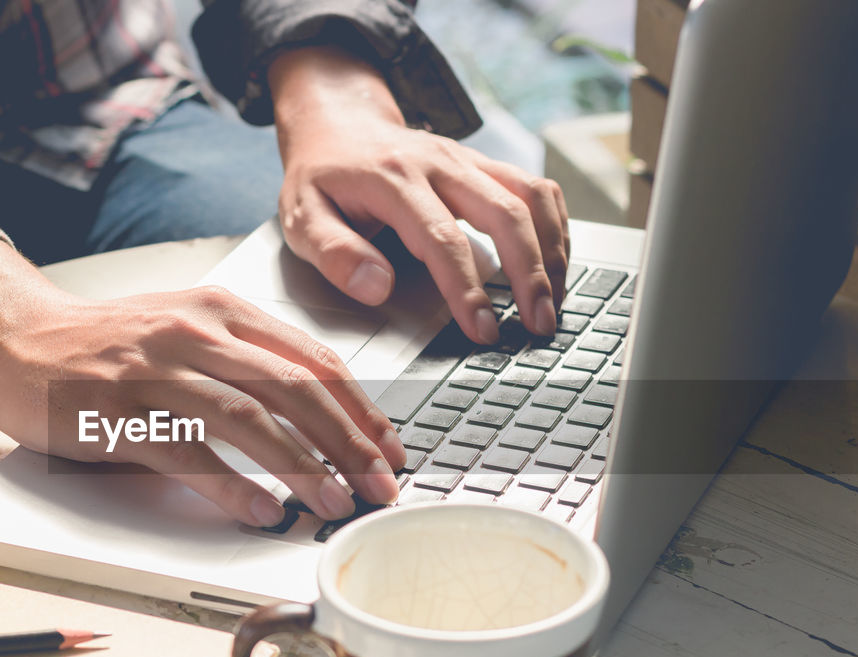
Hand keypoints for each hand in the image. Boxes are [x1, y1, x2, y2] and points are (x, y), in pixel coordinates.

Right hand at [0, 239, 406, 524]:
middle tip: (378, 486)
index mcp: (222, 311)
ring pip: (249, 417)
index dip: (361, 411)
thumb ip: (245, 363)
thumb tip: (318, 420)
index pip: (314, 361)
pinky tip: (262, 509)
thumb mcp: (186, 330)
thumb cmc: (108, 343)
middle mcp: (195, 333)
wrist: (17, 335)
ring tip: (333, 501)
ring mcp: (154, 370)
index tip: (389, 451)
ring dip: (301, 465)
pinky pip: (187, 451)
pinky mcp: (116, 411)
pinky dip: (232, 485)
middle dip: (348, 443)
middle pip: (295, 389)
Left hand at [269, 46, 569, 342]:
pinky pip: (537, 189)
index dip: (467, 289)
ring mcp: (468, 160)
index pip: (442, 239)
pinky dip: (555, 227)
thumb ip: (334, 253)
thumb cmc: (321, 179)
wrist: (338, 125)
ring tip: (553, 302)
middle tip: (539, 325)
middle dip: (530, 274)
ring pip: (532, 196)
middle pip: (505, 214)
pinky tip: (555, 264)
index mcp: (393, 179)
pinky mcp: (484, 165)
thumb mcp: (301, 218)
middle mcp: (439, 163)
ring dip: (553, 252)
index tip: (482, 331)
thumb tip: (376, 288)